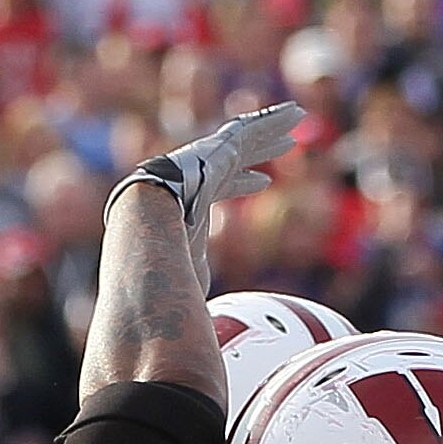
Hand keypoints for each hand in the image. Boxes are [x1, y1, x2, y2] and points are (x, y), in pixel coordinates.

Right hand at [110, 101, 304, 290]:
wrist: (146, 228)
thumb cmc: (163, 260)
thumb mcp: (191, 276)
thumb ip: (199, 286)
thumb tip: (199, 328)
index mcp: (197, 198)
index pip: (223, 187)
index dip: (243, 182)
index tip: (262, 181)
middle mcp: (203, 174)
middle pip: (239, 158)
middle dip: (261, 149)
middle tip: (283, 143)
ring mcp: (210, 159)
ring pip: (248, 140)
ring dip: (271, 131)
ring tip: (296, 119)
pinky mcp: (219, 148)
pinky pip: (251, 130)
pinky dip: (273, 121)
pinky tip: (293, 115)